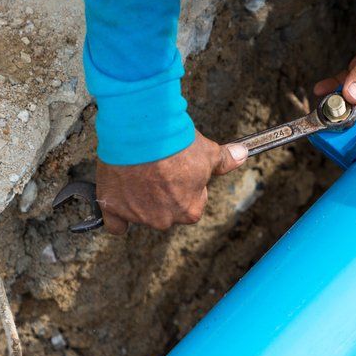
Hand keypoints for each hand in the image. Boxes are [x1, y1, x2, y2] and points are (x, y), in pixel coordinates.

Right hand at [96, 130, 247, 233]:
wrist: (143, 133)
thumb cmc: (178, 144)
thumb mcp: (208, 152)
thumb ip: (225, 160)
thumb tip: (242, 155)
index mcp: (190, 211)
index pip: (192, 205)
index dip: (187, 187)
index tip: (181, 171)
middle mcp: (164, 219)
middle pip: (166, 211)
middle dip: (164, 194)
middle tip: (160, 169)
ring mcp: (137, 215)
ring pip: (141, 213)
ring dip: (141, 198)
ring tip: (141, 170)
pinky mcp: (113, 207)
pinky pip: (114, 223)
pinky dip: (116, 215)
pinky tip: (119, 203)